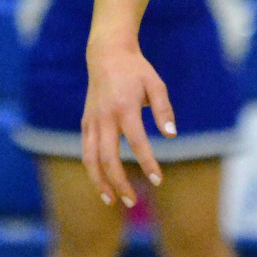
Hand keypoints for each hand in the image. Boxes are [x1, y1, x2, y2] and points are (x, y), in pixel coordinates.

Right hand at [81, 39, 175, 206]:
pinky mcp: (85, 122)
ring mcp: (91, 121)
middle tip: (132, 202)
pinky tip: (102, 184)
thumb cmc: (136, 71)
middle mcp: (104, 117)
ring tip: (112, 201)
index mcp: (125, 107)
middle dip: (119, 183)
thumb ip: (164, 109)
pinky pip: (86, 151)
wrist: (107, 54)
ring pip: (90, 159)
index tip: (158, 181)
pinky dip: (92, 169)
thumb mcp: (156, 84)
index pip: (136, 142)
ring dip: (100, 182)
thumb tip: (171, 135)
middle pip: (108, 158)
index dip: (147, 163)